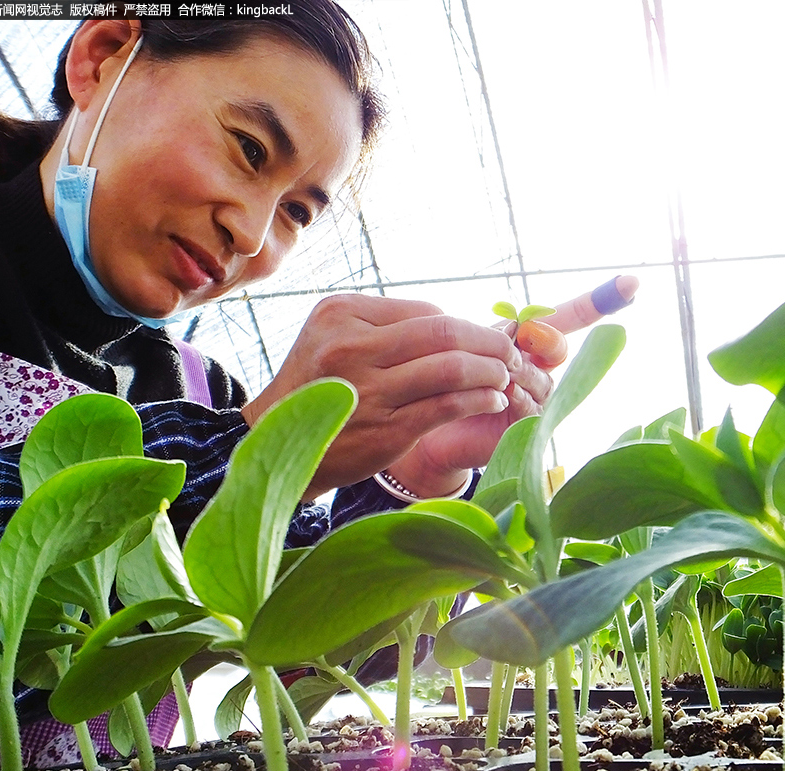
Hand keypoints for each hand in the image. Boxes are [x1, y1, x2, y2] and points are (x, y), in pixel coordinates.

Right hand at [241, 293, 520, 498]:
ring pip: (451, 368)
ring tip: (504, 376)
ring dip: (491, 371)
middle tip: (509, 352)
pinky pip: (447, 406)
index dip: (462, 327)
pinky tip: (491, 400)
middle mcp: (352, 348)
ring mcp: (368, 390)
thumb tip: (455, 324)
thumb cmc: (317, 386)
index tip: (480, 340)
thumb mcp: (333, 338)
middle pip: (445, 333)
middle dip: (488, 342)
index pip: (425, 313)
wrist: (276, 443)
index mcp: (340, 314)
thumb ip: (385, 326)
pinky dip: (479, 400)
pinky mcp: (385, 430)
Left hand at [387, 275, 639, 495]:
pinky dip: (513, 398)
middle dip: (539, 342)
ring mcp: (541, 401)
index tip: (631, 282)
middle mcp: (543, 371)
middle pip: (557, 346)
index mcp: (531, 344)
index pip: (571, 316)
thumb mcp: (473, 348)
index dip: (598, 300)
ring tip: (495, 378)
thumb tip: (524, 329)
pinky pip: (532, 406)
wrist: (433, 427)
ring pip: (541, 378)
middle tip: (517, 344)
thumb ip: (500, 335)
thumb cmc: (452, 381)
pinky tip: (497, 398)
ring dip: (517, 374)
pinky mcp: (532, 429)